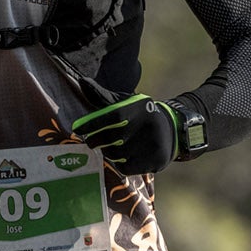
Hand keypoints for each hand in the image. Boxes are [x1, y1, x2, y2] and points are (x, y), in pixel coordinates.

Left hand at [71, 93, 187, 173]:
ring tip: (112, 147)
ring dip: (109, 153)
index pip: (113, 115)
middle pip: (112, 138)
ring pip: (117, 154)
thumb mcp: (127, 103)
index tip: (77, 128)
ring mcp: (154, 143)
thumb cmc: (140, 116)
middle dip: (96, 140)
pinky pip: (126, 168)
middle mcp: (149, 124)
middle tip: (90, 142)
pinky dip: (120, 164)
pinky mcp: (156, 160)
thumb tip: (83, 82)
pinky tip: (124, 157)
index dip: (93, 122)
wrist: (173, 130)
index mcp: (140, 106)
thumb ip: (104, 96)